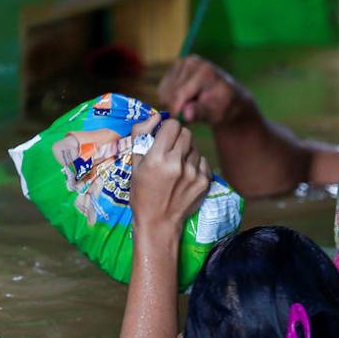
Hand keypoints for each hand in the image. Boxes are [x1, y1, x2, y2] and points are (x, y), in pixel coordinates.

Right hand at [129, 118, 210, 240]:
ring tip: (176, 166)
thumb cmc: (142, 193)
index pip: (172, 125)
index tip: (163, 137)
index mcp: (157, 158)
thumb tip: (156, 115)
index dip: (167, 128)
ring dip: (187, 152)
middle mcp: (177, 164)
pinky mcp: (204, 182)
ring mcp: (193, 173)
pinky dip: (195, 164)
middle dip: (178, 138)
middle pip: (186, 133)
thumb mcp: (134, 164)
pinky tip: (185, 175)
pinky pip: (203, 161)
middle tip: (170, 151)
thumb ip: (141, 134)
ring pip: (195, 147)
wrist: (158, 223)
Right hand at [157, 56, 252, 126]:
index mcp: (204, 71)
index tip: (175, 124)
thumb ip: (201, 113)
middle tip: (190, 115)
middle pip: (170, 93)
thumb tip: (187, 115)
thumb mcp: (216, 114)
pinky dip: (169, 98)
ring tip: (190, 106)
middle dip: (177, 107)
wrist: (226, 96)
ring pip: (164, 92)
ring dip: (173, 103)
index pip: (180, 93)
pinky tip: (185, 100)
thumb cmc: (223, 107)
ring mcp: (181, 63)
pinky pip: (162, 89)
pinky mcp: (173, 68)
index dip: (175, 110)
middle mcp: (191, 62)